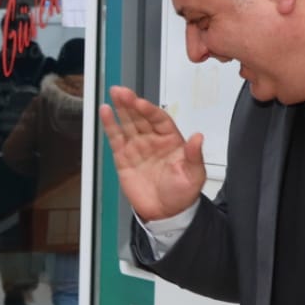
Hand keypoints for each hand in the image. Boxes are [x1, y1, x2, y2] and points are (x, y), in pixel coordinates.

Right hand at [99, 86, 206, 221]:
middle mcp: (153, 140)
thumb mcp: (194, 175)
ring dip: (120, 109)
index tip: (140, 103)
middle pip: (141, 117)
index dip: (149, 110)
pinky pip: (116, 139)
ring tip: (114, 94)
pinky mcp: (124, 158)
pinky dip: (110, 125)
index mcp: (171, 140)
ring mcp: (137, 147)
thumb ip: (194, 155)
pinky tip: (105, 112)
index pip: (159, 119)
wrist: (166, 213)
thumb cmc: (182, 194)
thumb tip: (198, 137)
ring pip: (128, 123)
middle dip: (131, 103)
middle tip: (122, 91)